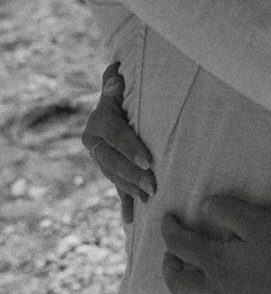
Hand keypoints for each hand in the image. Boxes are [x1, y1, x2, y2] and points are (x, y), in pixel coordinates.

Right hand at [81, 63, 154, 222]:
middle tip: (153, 184)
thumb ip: (114, 84)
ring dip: (131, 189)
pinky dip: (124, 204)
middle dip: (133, 174)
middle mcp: (95, 144)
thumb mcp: (118, 89)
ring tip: (148, 199)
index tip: (148, 160)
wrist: (116, 107)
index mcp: (98, 123)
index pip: (115, 137)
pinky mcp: (110, 171)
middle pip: (113, 162)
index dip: (130, 148)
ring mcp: (101, 160)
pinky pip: (116, 188)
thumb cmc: (125, 94)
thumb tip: (116, 74)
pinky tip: (130, 219)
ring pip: (114, 177)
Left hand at [161, 196, 270, 293]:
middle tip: (172, 255)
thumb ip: (228, 210)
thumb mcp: (258, 219)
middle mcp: (216, 293)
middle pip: (178, 284)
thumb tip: (205, 206)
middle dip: (170, 266)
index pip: (180, 245)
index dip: (169, 230)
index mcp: (215, 263)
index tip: (168, 219)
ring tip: (189, 289)